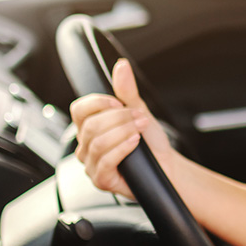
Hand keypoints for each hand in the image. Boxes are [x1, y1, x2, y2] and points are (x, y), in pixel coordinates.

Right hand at [70, 58, 175, 197]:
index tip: (120, 103)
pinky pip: (105, 162)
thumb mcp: (139, 111)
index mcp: (90, 127)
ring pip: (98, 143)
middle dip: (120, 119)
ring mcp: (91, 164)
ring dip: (124, 132)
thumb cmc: (150, 142)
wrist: (166, 165)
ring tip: (141, 129)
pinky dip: (122, 148)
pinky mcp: (101, 180)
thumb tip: (121, 65)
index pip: (79, 109)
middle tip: (140, 118)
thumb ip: (126, 90)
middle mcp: (86, 146)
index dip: (99, 103)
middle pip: (91, 125)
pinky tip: (135, 143)